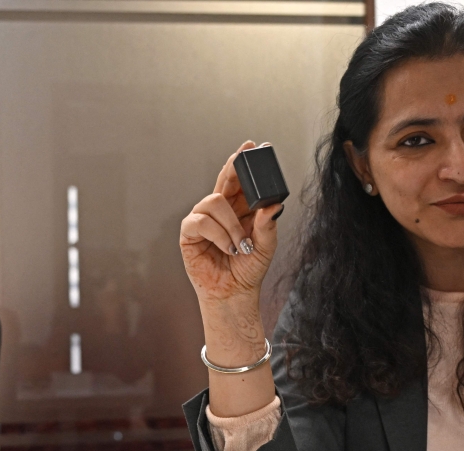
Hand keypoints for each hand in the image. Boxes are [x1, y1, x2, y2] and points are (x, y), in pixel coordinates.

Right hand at [180, 140, 283, 305]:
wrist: (234, 293)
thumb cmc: (248, 269)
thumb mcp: (266, 246)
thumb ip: (269, 225)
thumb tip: (273, 205)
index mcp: (239, 208)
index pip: (240, 180)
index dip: (243, 162)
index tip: (253, 144)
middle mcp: (220, 210)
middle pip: (223, 180)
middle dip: (233, 167)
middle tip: (242, 157)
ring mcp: (203, 219)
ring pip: (214, 201)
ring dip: (231, 224)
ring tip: (242, 245)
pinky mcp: (190, 233)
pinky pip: (201, 221)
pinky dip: (218, 234)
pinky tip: (228, 248)